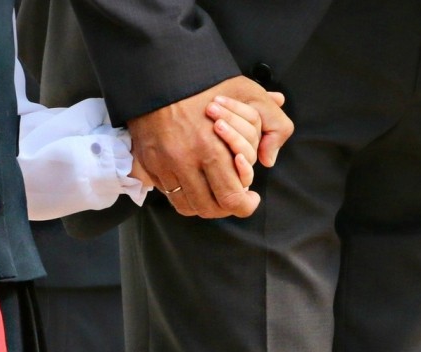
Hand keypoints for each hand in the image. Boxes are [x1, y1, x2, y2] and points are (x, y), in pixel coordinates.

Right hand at [127, 75, 292, 217]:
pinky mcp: (147, 163)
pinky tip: (192, 183)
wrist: (159, 74)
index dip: (245, 205)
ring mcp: (163, 165)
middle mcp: (185, 162)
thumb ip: (273, 123)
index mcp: (211, 149)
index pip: (231, 198)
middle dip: (226, 208)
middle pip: (209, 207)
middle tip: (234, 198)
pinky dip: (181, 194)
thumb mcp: (248, 92)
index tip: (251, 198)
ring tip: (213, 193)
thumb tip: (270, 158)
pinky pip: (167, 193)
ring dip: (203, 205)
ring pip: (186, 206)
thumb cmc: (205, 83)